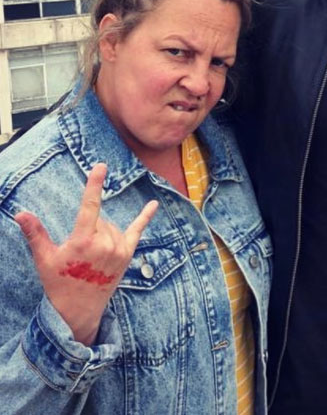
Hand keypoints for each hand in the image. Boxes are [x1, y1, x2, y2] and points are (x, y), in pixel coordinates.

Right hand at [15, 163, 157, 345]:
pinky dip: (145, 217)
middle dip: (89, 226)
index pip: (89, 206)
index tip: (101, 166)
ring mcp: (118, 249)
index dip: (94, 184)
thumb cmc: (58, 283)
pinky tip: (154, 204)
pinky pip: (137, 230)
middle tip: (79, 250)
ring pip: (111, 225)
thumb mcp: (45, 258)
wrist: (78, 311)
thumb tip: (20, 213)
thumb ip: (35, 233)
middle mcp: (104, 243)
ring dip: (101, 231)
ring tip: (90, 256)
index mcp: (83, 241)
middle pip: (99, 218)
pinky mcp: (127, 254)